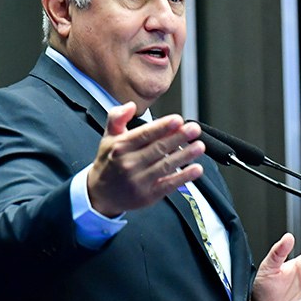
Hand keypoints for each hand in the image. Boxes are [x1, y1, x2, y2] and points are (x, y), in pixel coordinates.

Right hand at [87, 102, 204, 215]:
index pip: (145, 134)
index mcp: (121, 147)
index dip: (162, 127)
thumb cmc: (108, 162)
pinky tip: (196, 169)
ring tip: (199, 146)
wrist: (100, 194)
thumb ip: (117, 117)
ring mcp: (139, 181)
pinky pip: (169, 184)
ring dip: (185, 155)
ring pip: (166, 165)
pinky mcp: (148, 195)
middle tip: (194, 129)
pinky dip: (184, 177)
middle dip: (179, 137)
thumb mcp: (108, 137)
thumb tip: (130, 105)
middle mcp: (129, 164)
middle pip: (158, 148)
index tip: (178, 120)